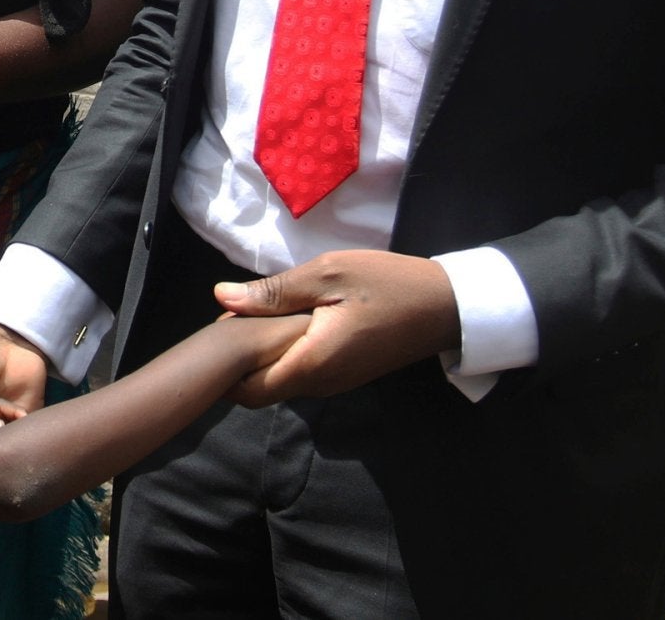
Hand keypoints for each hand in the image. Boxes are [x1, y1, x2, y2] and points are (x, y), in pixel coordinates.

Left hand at [213, 250, 459, 405]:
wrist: (444, 306)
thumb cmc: (387, 285)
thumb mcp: (327, 275)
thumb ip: (274, 292)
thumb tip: (221, 297)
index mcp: (312, 363)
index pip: (249, 389)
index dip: (225, 366)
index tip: (219, 329)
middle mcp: (320, 384)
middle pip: (260, 389)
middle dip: (239, 363)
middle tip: (233, 317)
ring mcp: (334, 383)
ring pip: (280, 382)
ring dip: (261, 357)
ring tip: (255, 314)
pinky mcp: (344, 374)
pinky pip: (300, 373)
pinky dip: (282, 355)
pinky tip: (282, 322)